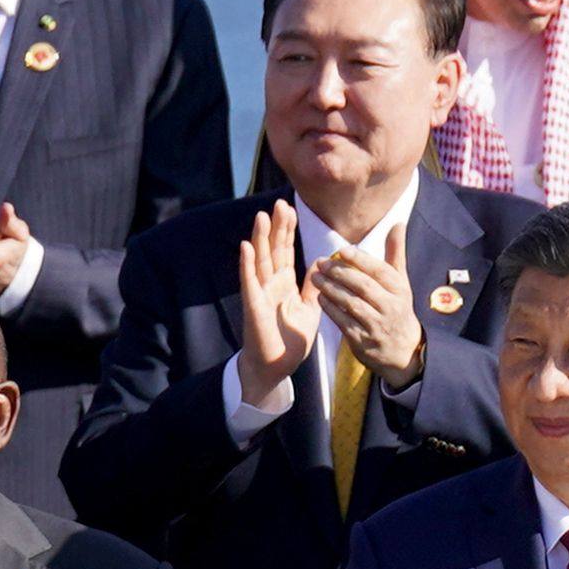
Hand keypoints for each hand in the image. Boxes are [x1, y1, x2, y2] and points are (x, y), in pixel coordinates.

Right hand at [230, 201, 317, 410]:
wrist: (276, 366)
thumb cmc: (290, 339)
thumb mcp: (309, 309)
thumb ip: (313, 287)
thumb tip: (322, 265)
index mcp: (284, 284)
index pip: (286, 251)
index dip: (287, 230)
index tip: (291, 208)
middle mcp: (270, 284)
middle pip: (273, 249)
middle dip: (276, 227)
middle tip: (280, 203)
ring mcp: (260, 292)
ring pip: (260, 260)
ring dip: (260, 238)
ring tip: (262, 216)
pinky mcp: (253, 305)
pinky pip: (249, 281)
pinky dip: (247, 264)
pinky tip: (246, 246)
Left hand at [311, 220, 426, 388]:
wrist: (404, 351)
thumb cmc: (397, 308)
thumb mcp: (401, 282)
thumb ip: (395, 253)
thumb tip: (397, 223)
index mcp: (400, 290)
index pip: (380, 271)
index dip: (361, 260)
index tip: (342, 250)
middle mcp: (391, 308)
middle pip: (364, 286)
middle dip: (340, 273)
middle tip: (320, 263)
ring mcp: (378, 326)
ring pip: (352, 304)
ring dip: (331, 289)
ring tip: (315, 277)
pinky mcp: (364, 341)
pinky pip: (344, 323)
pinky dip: (331, 309)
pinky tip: (320, 298)